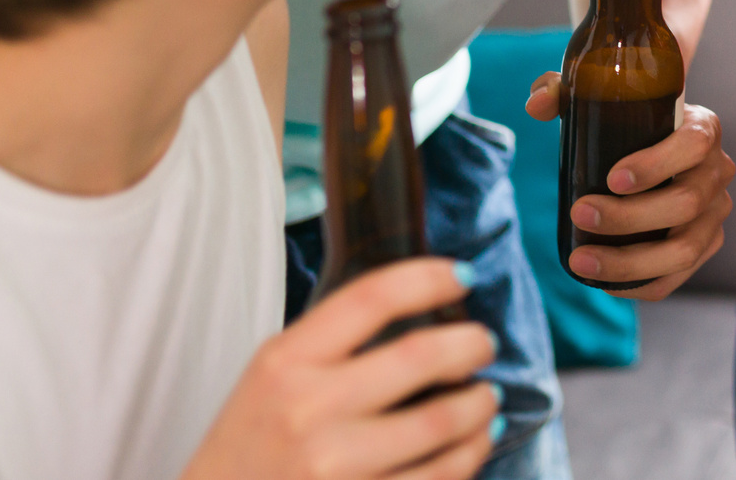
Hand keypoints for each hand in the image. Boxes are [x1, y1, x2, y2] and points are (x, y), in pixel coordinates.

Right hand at [181, 259, 498, 479]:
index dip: (428, 278)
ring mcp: (335, 466)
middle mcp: (309, 410)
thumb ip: (331, 343)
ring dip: (479, 406)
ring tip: (486, 398)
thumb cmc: (249, 445)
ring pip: (441, 423)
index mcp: (286, 362)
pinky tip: (475, 444)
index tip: (462, 276)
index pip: (371, 297)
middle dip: (471, 344)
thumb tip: (418, 305)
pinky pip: (437, 478)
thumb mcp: (271, 378)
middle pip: (420, 357)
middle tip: (484, 343)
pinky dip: (468, 457)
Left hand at [526, 73, 735, 298]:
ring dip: (631, 261)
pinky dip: (642, 284)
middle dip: (630, 217)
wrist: (652, 146)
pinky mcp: (705, 246)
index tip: (612, 178)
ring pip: (685, 249)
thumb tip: (537, 106)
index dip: (658, 164)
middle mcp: (718, 172)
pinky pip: (679, 276)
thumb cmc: (625, 121)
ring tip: (581, 260)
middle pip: (686, 203)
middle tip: (580, 213)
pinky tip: (603, 282)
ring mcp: (715, 214)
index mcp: (703, 128)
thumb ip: (561, 90)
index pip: (694, 144)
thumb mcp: (596, 98)